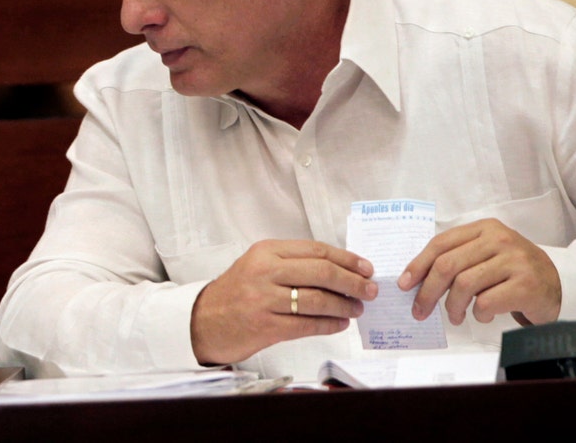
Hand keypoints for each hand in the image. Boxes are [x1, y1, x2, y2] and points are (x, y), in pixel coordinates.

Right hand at [190, 240, 376, 365]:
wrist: (204, 320)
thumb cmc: (237, 292)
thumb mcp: (258, 265)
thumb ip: (293, 263)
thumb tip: (340, 270)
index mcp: (266, 250)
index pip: (316, 250)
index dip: (347, 259)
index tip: (366, 268)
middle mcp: (265, 271)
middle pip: (321, 272)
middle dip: (353, 282)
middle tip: (370, 290)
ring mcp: (264, 299)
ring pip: (318, 300)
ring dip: (344, 305)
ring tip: (357, 309)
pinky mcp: (266, 326)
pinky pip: (308, 324)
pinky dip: (330, 324)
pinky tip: (340, 324)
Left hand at [399, 218, 560, 325]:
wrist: (560, 284)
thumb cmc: (513, 271)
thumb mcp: (486, 255)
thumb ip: (457, 259)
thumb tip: (415, 280)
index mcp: (485, 228)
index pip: (441, 243)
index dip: (418, 265)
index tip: (404, 284)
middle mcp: (500, 239)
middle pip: (448, 265)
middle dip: (427, 292)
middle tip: (420, 311)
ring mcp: (515, 261)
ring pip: (464, 285)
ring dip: (452, 307)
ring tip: (455, 316)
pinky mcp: (526, 285)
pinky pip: (486, 303)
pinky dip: (478, 314)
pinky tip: (483, 316)